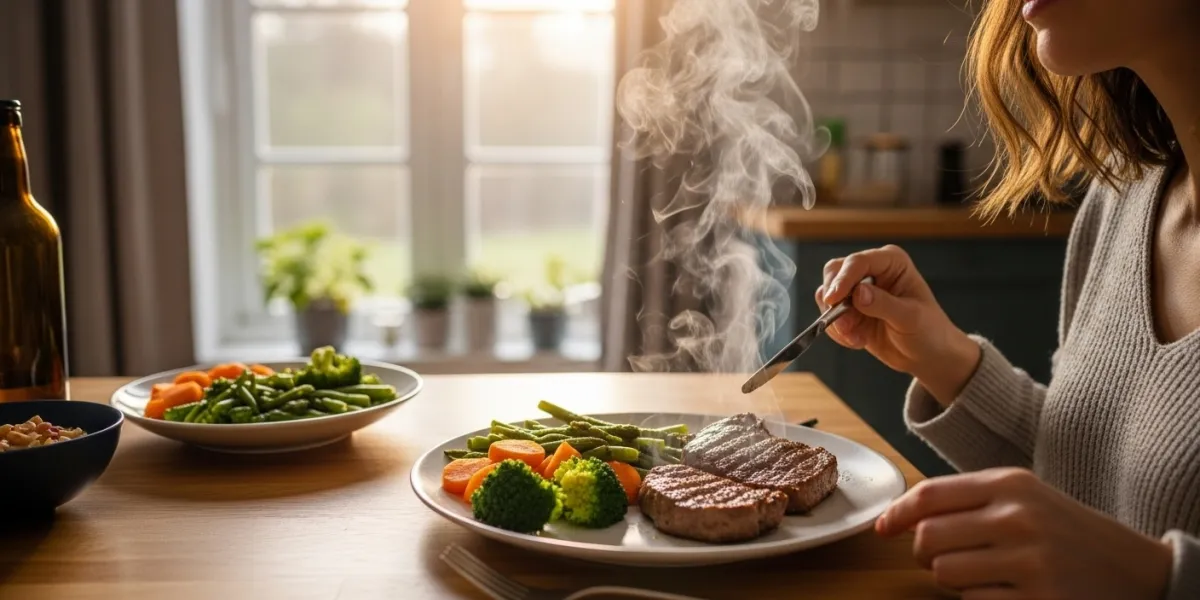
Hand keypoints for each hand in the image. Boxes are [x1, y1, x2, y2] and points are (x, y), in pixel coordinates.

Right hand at [817, 245, 980, 403]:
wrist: (926, 355)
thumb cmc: (928, 331)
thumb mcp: (911, 318)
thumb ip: (884, 304)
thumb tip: (858, 293)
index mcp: (892, 262)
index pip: (858, 262)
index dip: (843, 279)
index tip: (833, 300)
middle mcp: (872, 270)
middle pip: (835, 272)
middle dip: (835, 301)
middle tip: (845, 326)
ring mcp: (857, 289)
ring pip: (827, 294)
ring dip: (837, 320)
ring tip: (857, 338)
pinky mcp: (849, 309)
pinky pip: (829, 315)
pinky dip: (837, 331)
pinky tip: (858, 341)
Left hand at [877, 468, 1173, 599]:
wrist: (1133, 568)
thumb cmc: (1064, 530)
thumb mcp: (1023, 496)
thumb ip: (966, 499)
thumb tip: (895, 519)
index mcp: (1010, 484)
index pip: (930, 495)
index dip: (896, 513)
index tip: (882, 529)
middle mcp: (1017, 518)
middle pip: (928, 537)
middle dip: (924, 552)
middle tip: (942, 556)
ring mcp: (1029, 561)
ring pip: (944, 572)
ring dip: (951, 578)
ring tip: (982, 573)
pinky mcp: (1038, 599)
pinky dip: (978, 599)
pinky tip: (1005, 590)